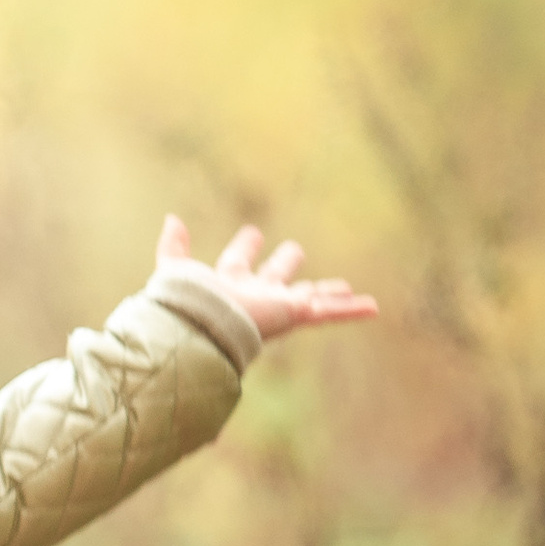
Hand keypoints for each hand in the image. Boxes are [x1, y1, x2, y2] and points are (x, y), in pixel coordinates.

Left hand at [153, 213, 376, 344]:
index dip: (246, 247)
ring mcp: (278, 307)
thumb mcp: (175, 267)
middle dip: (285, 266)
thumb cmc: (188, 301)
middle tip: (296, 251)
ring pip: (309, 298)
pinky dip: (351, 310)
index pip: (239, 261)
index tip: (254, 233)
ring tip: (344, 287)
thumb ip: (173, 245)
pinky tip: (373, 307)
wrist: (202, 327)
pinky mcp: (295, 315)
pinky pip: (329, 312)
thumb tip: (171, 218)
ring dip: (327, 293)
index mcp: (228, 283)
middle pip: (276, 278)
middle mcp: (256, 296)